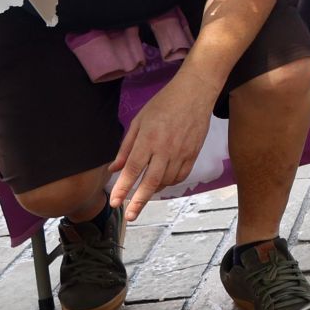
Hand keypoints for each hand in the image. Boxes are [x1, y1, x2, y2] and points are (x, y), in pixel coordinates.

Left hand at [109, 70, 220, 222]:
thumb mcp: (139, 121)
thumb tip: (115, 168)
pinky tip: (161, 182)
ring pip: (165, 181)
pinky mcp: (193, 154)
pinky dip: (169, 183)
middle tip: (129, 216)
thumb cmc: (163, 104)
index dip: (123, 188)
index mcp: (148, 138)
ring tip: (143, 195)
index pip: (133, 169)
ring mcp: (181, 153)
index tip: (115, 202)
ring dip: (153, 191)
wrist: (195, 93)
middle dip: (138, 202)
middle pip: (150, 182)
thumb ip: (126, 147)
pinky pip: (180, 176)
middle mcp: (165, 149)